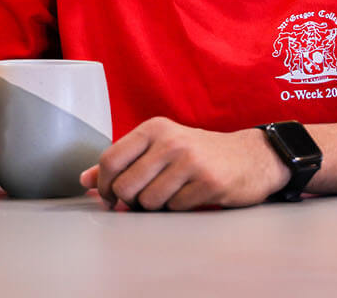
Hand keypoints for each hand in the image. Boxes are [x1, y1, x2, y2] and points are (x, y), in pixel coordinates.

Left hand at [78, 117, 286, 209]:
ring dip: (156, 206)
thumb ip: (123, 162)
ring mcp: (191, 161)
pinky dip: (178, 208)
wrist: (251, 157)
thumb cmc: (200, 153)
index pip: (110, 159)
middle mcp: (171, 140)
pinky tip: (192, 195)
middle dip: (130, 201)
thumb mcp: (160, 148)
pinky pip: (174, 208)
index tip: (111, 196)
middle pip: (126, 185)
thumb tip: (85, 180)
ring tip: (173, 192)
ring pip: (148, 201)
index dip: (105, 185)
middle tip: (144, 199)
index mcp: (155, 128)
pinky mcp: (208, 182)